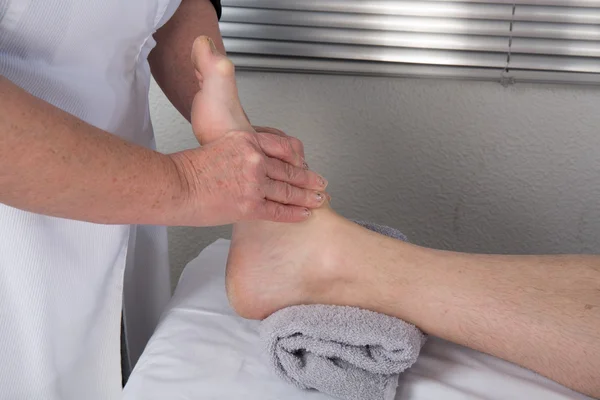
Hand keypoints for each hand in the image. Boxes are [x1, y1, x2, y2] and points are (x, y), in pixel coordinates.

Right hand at [169, 130, 327, 225]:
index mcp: (246, 140)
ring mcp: (254, 183)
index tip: (305, 162)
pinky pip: (278, 211)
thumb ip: (239, 155)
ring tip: (319, 199)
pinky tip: (305, 214)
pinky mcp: (250, 205)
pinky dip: (294, 213)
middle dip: (308, 179)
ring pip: (288, 191)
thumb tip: (248, 168)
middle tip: (321, 183)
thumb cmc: (188, 169)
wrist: (175, 185)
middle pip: (290, 170)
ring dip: (307, 197)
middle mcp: (254, 159)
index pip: (282, 147)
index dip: (298, 158)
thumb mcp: (217, 146)